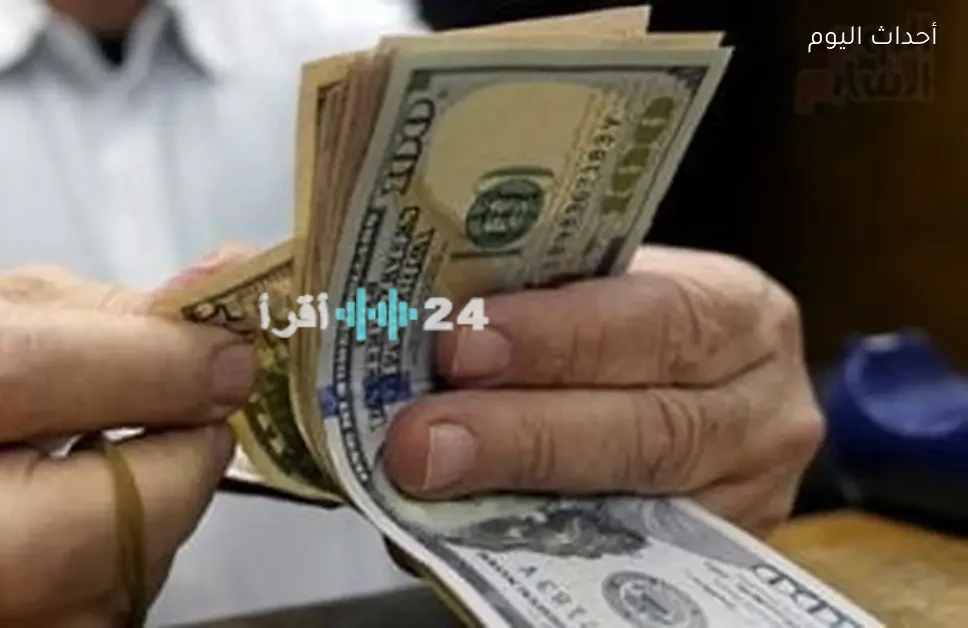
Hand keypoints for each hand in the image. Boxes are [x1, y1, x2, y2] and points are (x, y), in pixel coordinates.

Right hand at [0, 266, 255, 626]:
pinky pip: (101, 613)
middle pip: (45, 535)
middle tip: (209, 428)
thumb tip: (233, 281)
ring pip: (94, 592)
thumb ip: (123, 311)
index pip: (14, 375)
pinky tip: (123, 512)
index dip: (147, 367)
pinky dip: (141, 556)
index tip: (229, 357)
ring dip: (167, 517)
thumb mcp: (15, 313)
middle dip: (169, 477)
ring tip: (159, 460)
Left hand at [384, 246, 823, 537]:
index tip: (460, 340)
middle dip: (522, 434)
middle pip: (649, 430)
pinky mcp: (713, 556)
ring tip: (422, 482)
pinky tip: (456, 528)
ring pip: (633, 509)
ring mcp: (747, 495)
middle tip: (420, 438)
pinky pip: (620, 560)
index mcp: (738, 309)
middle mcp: (763, 408)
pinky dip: (527, 545)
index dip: (559, 334)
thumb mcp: (601, 284)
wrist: (692, 385)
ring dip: (513, 497)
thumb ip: (532, 293)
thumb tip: (411, 313)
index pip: (658, 318)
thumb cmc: (625, 318)